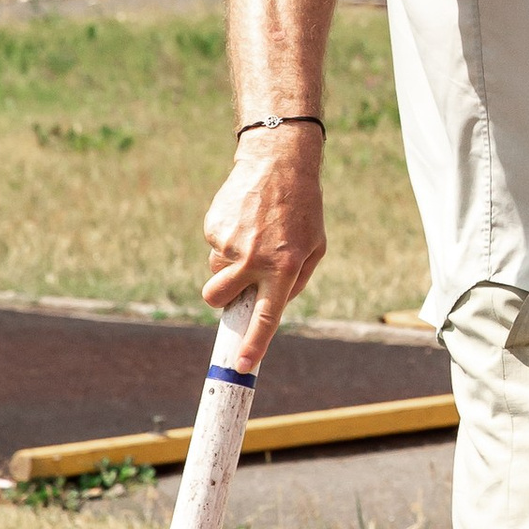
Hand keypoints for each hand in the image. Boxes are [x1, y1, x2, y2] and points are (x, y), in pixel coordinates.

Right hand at [200, 138, 327, 356]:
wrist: (278, 163)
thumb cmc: (302, 209)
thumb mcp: (315, 247)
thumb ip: (295, 281)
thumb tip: (269, 308)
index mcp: (284, 268)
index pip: (266, 316)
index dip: (254, 343)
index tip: (242, 365)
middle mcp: (254, 259)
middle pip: (217, 298)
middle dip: (219, 299)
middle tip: (234, 284)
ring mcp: (230, 243)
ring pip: (216, 271)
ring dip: (229, 263)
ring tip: (253, 234)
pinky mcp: (214, 227)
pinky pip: (214, 247)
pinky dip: (227, 239)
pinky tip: (245, 218)